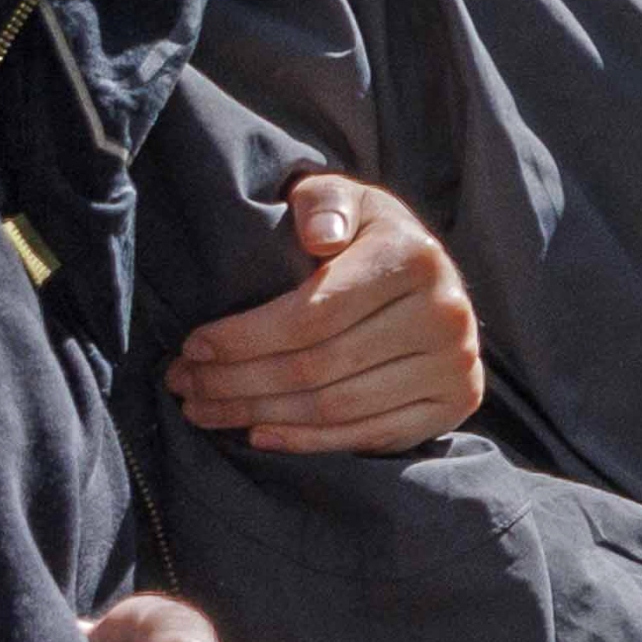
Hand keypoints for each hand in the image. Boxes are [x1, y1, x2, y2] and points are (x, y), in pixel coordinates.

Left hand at [166, 171, 479, 451]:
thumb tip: (318, 234)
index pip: (312, 315)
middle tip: (185, 386)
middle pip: (318, 368)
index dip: (244, 337)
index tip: (192, 346)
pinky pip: (369, 435)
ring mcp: (456, 364)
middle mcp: (445, 314)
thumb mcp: (346, 200)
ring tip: (207, 410)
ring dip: (259, 415)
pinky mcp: (456, 403)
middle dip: (238, 382)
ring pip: (336, 408)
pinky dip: (308, 441)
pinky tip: (260, 432)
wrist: (431, 277)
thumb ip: (324, 201)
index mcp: (413, 257)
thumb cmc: (367, 236)